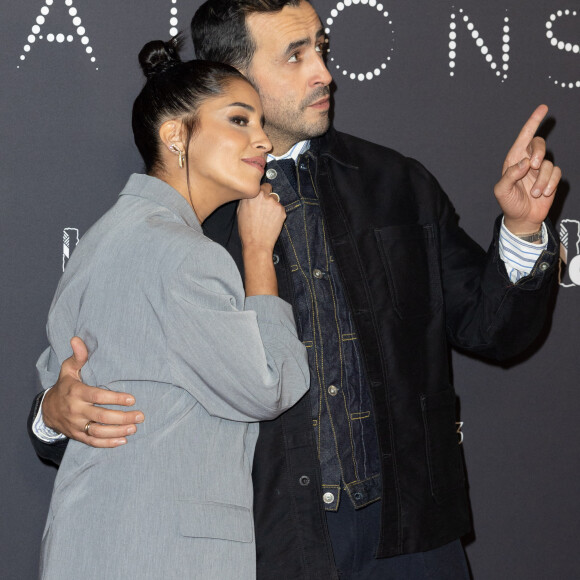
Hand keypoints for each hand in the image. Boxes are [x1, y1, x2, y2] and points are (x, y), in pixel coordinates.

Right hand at [42, 337, 143, 447]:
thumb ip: (78, 356)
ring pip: (99, 431)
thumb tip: (77, 339)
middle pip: (101, 416)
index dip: (115, 398)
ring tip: (135, 428)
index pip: (97, 396)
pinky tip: (123, 441)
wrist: (47, 410)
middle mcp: (76, 410)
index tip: (132, 399)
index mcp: (76, 392)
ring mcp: (76, 425)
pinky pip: (93, 442)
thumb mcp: (68, 370)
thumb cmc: (65, 386)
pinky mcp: (77, 435)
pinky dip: (108, 444)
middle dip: (123, 417)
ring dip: (118, 431)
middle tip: (140, 415)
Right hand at [237, 183, 286, 251]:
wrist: (257, 243)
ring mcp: (274, 203)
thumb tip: (250, 193)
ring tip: (266, 217)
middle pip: (269, 188)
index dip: (259, 191)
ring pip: (275, 199)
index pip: (259, 184)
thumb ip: (246, 199)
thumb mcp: (239, 211)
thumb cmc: (247, 230)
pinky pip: (280, 208)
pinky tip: (271, 221)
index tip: (259, 196)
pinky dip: (277, 213)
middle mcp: (263, 196)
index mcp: (252, 194)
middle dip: (267, 195)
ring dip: (272, 205)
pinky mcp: (282, 210)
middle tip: (263, 206)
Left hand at [494, 104, 561, 234]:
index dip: (533, 122)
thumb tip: (524, 162)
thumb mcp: (502, 191)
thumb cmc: (509, 203)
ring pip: (548, 163)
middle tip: (533, 166)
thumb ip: (510, 175)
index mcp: (513, 160)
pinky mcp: (550, 178)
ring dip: (541, 180)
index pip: (523, 137)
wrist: (522, 218)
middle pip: (539, 144)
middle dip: (538, 152)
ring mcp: (540, 169)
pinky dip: (550, 184)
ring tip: (534, 193)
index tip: (543, 108)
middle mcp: (527, 161)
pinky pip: (556, 173)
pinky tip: (542, 194)